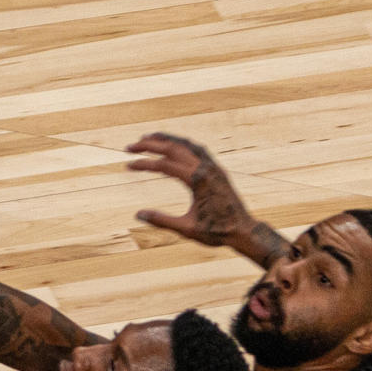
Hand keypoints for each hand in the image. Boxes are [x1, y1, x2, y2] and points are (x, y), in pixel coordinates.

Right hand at [125, 134, 256, 247]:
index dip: (144, 164)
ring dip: (166, 139)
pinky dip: (182, 145)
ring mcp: (213, 167)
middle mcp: (206, 168)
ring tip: (149, 138)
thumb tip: (138, 215)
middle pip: (173, 148)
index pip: (164, 165)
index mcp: (198, 180)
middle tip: (130, 147)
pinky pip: (197, 150)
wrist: (243, 231)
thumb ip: (161, 220)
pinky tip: (173, 148)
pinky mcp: (217, 170)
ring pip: (186, 144)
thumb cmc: (216, 232)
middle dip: (150, 145)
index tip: (128, 165)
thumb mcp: (186, 229)